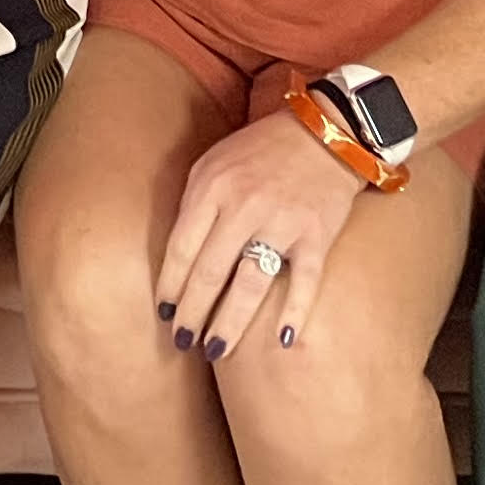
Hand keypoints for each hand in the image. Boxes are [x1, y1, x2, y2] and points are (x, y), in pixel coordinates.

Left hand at [154, 100, 369, 361]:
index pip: (182, 247)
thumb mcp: (214, 162)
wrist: (322, 134)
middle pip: (210, 272)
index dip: (170, 285)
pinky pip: (304, 281)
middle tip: (181, 342)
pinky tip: (283, 340)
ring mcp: (282, 222)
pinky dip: (295, 311)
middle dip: (192, 312)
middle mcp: (244, 205)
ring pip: (250, 283)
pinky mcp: (316, 235)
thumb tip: (176, 257)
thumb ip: (194, 203)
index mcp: (212, 186)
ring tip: (215, 350)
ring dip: (230, 323)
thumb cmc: (259, 152)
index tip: (162, 313)